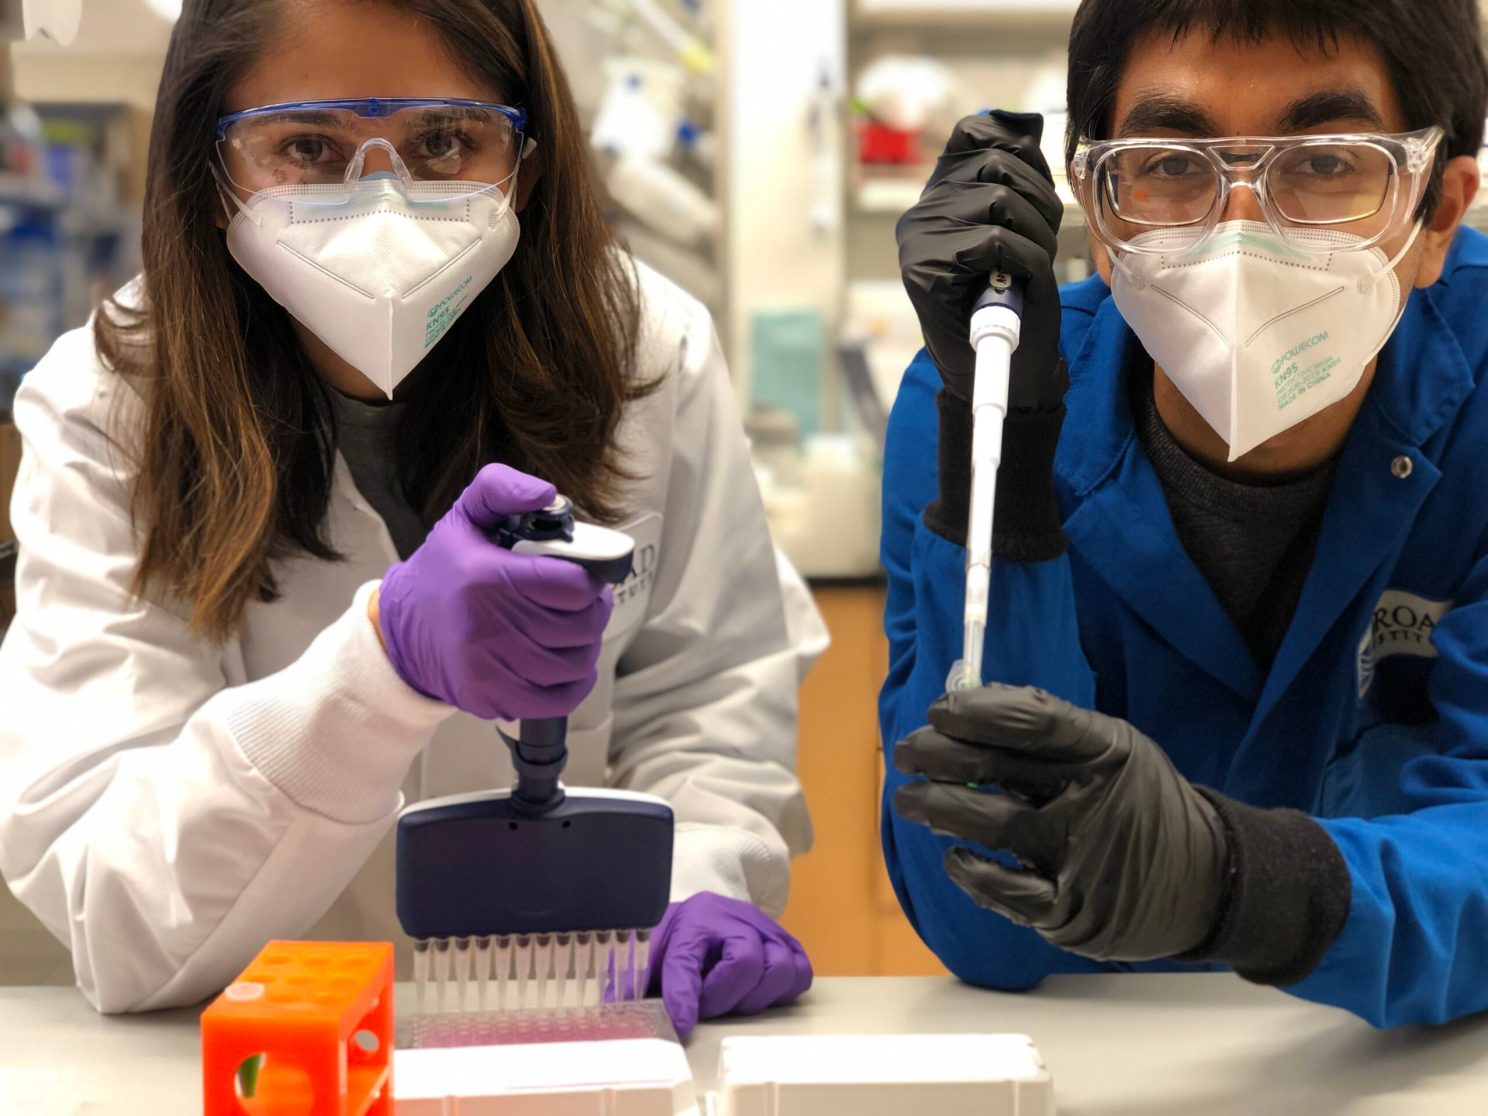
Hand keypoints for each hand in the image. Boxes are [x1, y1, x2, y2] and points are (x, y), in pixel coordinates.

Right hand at [375, 464, 611, 719]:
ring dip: (586, 645)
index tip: (586, 576)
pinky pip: (559, 698)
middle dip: (594, 611)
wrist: (402, 631)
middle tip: (584, 602)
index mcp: (487, 577)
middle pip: (580, 626)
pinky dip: (576, 681)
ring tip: (574, 628)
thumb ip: (502, 489)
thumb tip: (546, 493)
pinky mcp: (494, 699)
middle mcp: (489, 627)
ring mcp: (491, 668)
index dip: (590, 579)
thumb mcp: (465, 516)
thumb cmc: (444, 572)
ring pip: (575, 662)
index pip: (572, 586)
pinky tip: (567, 661)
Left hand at [647, 893, 812, 1037]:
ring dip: (759, 995)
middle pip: (747, 961)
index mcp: (692, 921)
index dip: (683, 997)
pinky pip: (801, 969)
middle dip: (727, 997)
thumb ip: (634, 980)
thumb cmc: (675, 940)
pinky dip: (784, 988)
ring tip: (736, 999)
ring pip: (782, 965)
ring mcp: (764, 927)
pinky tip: (759, 992)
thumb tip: (624, 1009)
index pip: (687, 960)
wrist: (698, 917)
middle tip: (709, 1006)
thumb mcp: (648, 955)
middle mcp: (733, 917)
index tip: (682, 1024)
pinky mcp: (784, 940)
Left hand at [892, 684, 1229, 961]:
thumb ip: (1051, 731)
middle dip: (937, 756)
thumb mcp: (1114, 750)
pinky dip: (970, 871)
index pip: (1029, 720)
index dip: (973, 712)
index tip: (937, 712)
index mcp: (1105, 750)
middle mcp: (1093, 799)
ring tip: (907, 800)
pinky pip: (1004, 890)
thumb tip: (967, 705)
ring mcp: (1080, 856)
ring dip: (936, 808)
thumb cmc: (1139, 803)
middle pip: (997, 768)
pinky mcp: (1070, 908)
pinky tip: (953, 856)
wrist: (1207, 880)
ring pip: (991, 825)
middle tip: (906, 753)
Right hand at [898, 111, 1067, 409]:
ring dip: (1034, 233)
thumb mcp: (1021, 225)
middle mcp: (920, 215)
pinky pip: (996, 239)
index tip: (1033, 197)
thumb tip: (1023, 120)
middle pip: (995, 164)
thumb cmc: (1019, 299)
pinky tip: (1016, 284)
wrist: (1012, 371)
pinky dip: (1024, 261)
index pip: (977, 135)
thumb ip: (1013, 172)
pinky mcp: (923, 272)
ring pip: (998, 199)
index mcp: (939, 197)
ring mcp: (917, 243)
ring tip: (1027, 267)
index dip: (1021, 154)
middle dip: (1038, 201)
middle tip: (1037, 244)